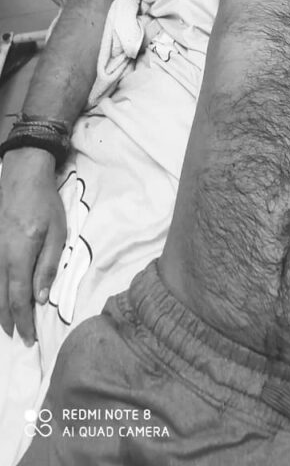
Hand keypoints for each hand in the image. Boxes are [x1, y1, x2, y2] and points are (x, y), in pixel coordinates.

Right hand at [0, 148, 65, 345]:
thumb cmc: (44, 204)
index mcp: (19, 256)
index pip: (18, 299)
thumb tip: (40, 298)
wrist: (22, 177)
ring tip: (6, 326)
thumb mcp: (57, 233)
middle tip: (17, 339)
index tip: (28, 339)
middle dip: (8, 322)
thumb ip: (47, 267)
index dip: (22, 322)